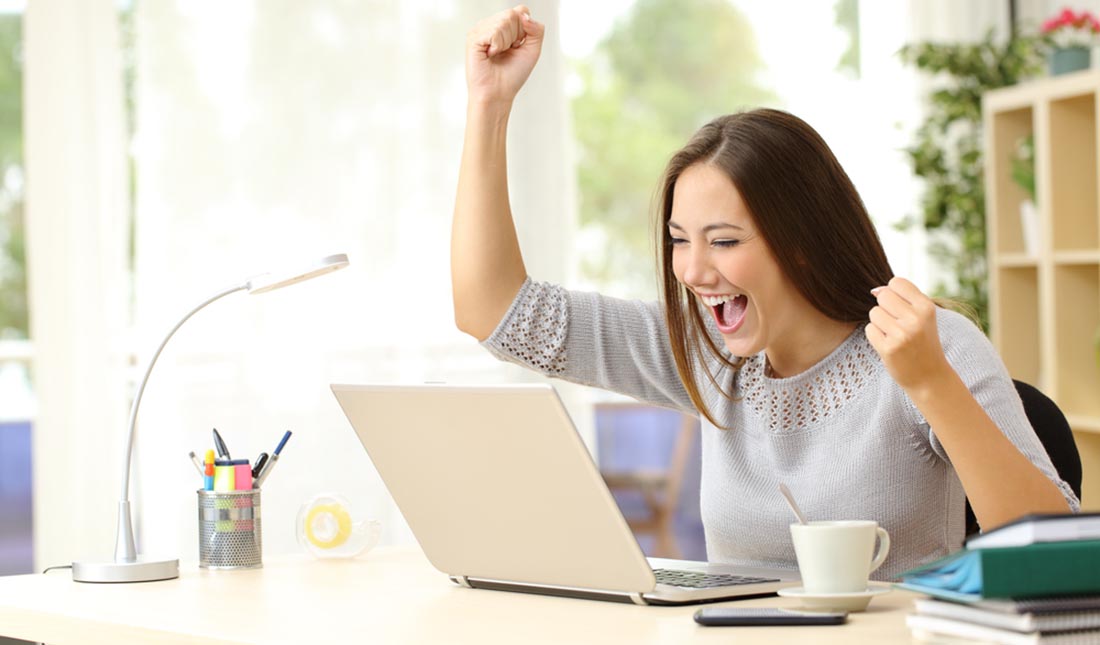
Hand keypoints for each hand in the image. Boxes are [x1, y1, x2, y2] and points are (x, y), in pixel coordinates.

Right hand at [465, 6, 545, 105]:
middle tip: (506, 52)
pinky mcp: (473, 38)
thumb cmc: (512, 74)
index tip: (517, 46)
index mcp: (503, 25)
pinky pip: (494, 32)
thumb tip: (524, 15)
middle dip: (515, 36)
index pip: (520, 11)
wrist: (498, 93)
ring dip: (506, 42)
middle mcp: (490, 24)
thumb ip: (536, 29)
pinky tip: (490, 54)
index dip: (524, 30)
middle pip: (512, 14)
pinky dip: (498, 46)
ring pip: (504, 21)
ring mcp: (480, 30)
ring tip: (498, 54)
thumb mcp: (533, 49)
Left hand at [865, 277, 951, 393]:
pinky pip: (870, 329)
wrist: (929, 377)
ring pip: (874, 313)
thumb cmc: (922, 343)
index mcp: (926, 307)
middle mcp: (916, 319)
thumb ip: (903, 299)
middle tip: (898, 325)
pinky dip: (875, 336)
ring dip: (880, 324)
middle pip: (883, 296)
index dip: (893, 293)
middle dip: (885, 308)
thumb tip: (874, 290)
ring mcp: (902, 334)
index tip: (901, 309)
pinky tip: (889, 345)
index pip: (896, 282)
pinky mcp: (888, 348)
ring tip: (895, 336)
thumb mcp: (922, 317)